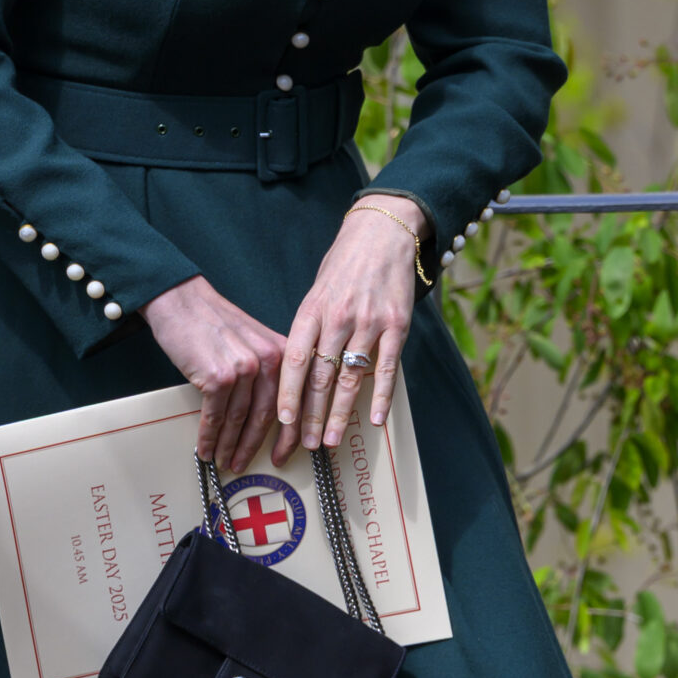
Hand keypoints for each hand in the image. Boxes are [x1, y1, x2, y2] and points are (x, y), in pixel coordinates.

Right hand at [140, 276, 285, 471]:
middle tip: (246, 463)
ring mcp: (244, 369)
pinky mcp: (218, 377)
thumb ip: (266, 369)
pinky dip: (210, 437)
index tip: (285, 453)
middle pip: (268, 416)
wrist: (181, 301)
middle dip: (255, 446)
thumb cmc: (213, 320)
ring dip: (231, 446)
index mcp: (283, 352)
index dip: (290, 434)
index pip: (294, 402)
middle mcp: (269, 360)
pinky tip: (207, 449)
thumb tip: (265, 410)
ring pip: (240, 420)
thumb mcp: (253, 340)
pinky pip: (215, 417)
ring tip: (226, 461)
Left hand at [273, 194, 426, 465]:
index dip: (286, 393)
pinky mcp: (397, 325)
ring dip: (341, 414)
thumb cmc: (344, 265)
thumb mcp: (317, 291)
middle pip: (320, 376)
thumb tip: (298, 370)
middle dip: (311, 415)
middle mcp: (338, 318)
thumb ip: (309, 329)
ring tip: (332, 441)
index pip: (293, 360)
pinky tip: (373, 419)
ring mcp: (369, 322)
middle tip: (304, 444)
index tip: (281, 422)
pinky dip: (380, 396)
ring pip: (351, 378)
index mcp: (312, 310)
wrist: (383, 232)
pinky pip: (386, 367)